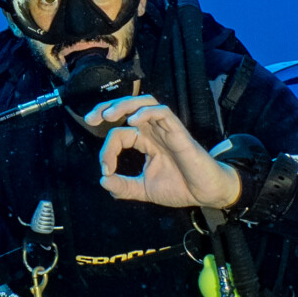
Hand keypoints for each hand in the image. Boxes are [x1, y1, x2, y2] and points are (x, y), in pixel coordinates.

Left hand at [81, 95, 243, 210]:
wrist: (207, 194)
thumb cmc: (181, 187)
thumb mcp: (144, 189)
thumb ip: (124, 187)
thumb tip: (103, 181)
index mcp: (146, 141)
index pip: (120, 134)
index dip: (106, 149)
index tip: (105, 169)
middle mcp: (154, 131)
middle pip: (129, 107)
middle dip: (106, 108)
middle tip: (90, 118)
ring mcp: (166, 129)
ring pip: (145, 103)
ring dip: (124, 105)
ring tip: (107, 115)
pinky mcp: (179, 132)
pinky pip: (162, 112)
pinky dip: (146, 112)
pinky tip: (133, 121)